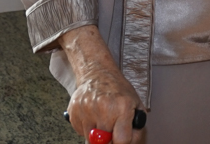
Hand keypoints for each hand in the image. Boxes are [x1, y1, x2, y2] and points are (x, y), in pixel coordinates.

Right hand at [59, 25, 144, 143]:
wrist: (97, 72)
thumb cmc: (117, 89)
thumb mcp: (135, 104)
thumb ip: (135, 126)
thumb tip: (130, 142)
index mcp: (122, 107)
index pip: (122, 140)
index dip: (122, 141)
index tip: (121, 137)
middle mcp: (104, 109)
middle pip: (104, 141)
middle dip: (108, 136)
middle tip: (111, 125)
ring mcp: (86, 110)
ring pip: (90, 138)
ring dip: (96, 132)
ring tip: (101, 118)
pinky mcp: (74, 111)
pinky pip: (80, 131)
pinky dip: (86, 127)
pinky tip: (92, 115)